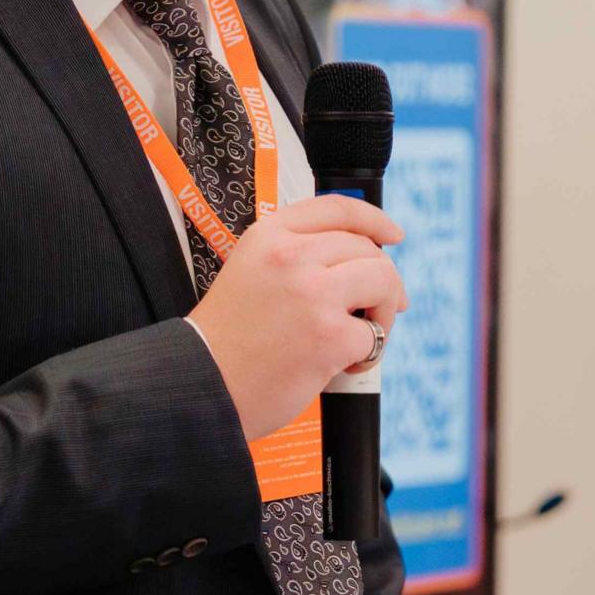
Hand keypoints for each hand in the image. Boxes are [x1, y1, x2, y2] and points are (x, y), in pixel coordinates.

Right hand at [189, 195, 405, 442]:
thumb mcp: (250, 271)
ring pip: (383, 281)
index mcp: (269, 236)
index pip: (337, 209)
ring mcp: (313, 294)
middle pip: (367, 249)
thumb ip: (295, 257)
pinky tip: (344, 364)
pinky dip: (368, 353)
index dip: (374, 220)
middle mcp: (292, 256)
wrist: (202, 385)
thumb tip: (359, 261)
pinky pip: (374, 335)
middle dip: (385, 281)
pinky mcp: (330, 335)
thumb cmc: (227, 339)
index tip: (392, 235)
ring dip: (384, 312)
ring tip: (365, 335)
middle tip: (383, 309)